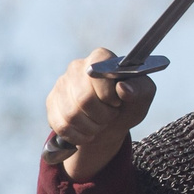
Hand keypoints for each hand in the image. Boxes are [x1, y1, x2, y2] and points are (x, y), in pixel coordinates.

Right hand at [45, 48, 156, 180]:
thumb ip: (139, 89)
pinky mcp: (51, 102)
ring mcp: (61, 84)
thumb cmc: (128, 104)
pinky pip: (61, 125)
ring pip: (71, 115)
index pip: (97, 71)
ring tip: (100, 124)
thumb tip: (124, 88)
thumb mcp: (142, 96)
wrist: (111, 123)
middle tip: (110, 116)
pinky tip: (87, 132)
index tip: (116, 102)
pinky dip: (78, 136)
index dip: (108, 93)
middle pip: (84, 99)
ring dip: (91, 127)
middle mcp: (77, 67)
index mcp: (100, 57)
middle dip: (102, 115)